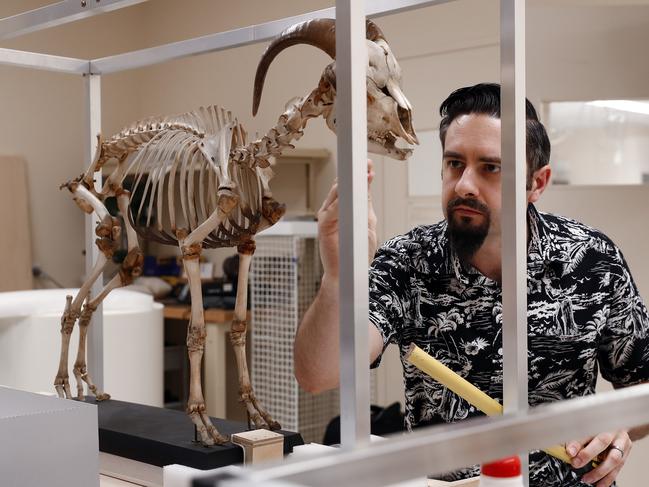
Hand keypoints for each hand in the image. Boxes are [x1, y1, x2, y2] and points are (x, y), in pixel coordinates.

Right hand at [317, 159, 377, 279]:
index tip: (369, 164)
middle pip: (342, 186)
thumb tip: (367, 183)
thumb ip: (365, 204)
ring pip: (336, 194)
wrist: (347, 273)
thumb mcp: (365, 223)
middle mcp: (332, 209)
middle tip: (366, 164)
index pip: (350, 187)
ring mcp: (327, 216)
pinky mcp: (324, 225)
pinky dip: (343, 200)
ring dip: (350, 184)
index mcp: (343, 208)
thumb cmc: (356, 252)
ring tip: (362, 174)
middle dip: (354, 175)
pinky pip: (333, 209)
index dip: (359, 174)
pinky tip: (353, 193)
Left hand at [566, 430, 631, 485]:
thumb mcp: (584, 430)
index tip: (569, 452)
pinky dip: (608, 478)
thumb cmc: (597, 428)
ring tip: (587, 479)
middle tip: (576, 464)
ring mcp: (622, 442)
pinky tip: (600, 484)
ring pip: (614, 458)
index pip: (587, 430)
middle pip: (602, 441)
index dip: (577, 442)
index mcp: (600, 422)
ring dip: (599, 471)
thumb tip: (569, 452)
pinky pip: (618, 468)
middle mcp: (612, 431)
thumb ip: (576, 440)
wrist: (617, 427)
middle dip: (588, 454)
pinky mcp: (626, 454)